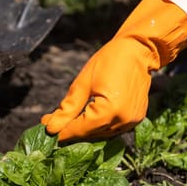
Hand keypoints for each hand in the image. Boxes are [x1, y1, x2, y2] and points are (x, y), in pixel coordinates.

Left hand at [41, 0, 186, 140]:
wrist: (139, 50)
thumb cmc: (109, 60)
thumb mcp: (82, 83)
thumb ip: (67, 109)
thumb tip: (51, 128)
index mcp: (109, 111)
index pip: (80, 129)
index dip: (63, 132)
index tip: (47, 131)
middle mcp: (123, 120)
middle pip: (91, 135)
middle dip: (71, 131)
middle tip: (52, 125)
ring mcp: (132, 122)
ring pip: (101, 134)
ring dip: (85, 131)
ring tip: (67, 121)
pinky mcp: (136, 119)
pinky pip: (112, 129)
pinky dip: (98, 127)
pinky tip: (86, 119)